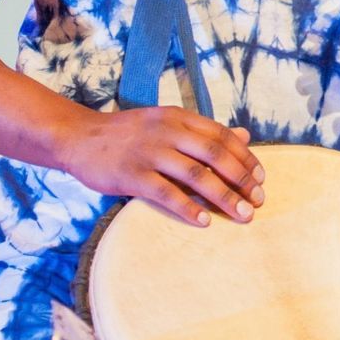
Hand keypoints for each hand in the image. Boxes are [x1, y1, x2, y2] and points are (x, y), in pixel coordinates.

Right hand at [60, 108, 263, 226]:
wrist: (77, 137)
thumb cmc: (128, 134)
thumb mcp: (167, 123)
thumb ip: (204, 131)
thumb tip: (246, 135)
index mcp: (179, 117)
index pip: (222, 136)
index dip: (246, 157)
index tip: (261, 178)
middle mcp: (167, 132)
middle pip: (216, 155)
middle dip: (242, 179)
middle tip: (259, 201)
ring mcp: (149, 152)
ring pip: (196, 175)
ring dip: (223, 197)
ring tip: (241, 214)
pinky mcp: (131, 175)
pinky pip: (165, 193)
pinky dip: (188, 208)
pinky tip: (204, 221)